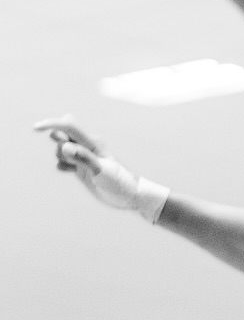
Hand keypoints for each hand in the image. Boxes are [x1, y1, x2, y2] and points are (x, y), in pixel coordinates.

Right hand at [32, 116, 165, 219]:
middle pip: (62, 136)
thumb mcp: (101, 171)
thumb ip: (84, 158)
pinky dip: (61, 165)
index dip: (52, 124)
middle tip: (73, 161)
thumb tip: (65, 147)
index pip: (69, 126)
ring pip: (61, 148)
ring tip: (75, 168)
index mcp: (92, 143)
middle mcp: (87, 147)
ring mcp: (84, 157)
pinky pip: (63, 161)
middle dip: (58, 145)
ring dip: (60, 157)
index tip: (35, 128)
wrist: (131, 195)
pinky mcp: (82, 168)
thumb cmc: (120, 182)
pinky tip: (70, 172)